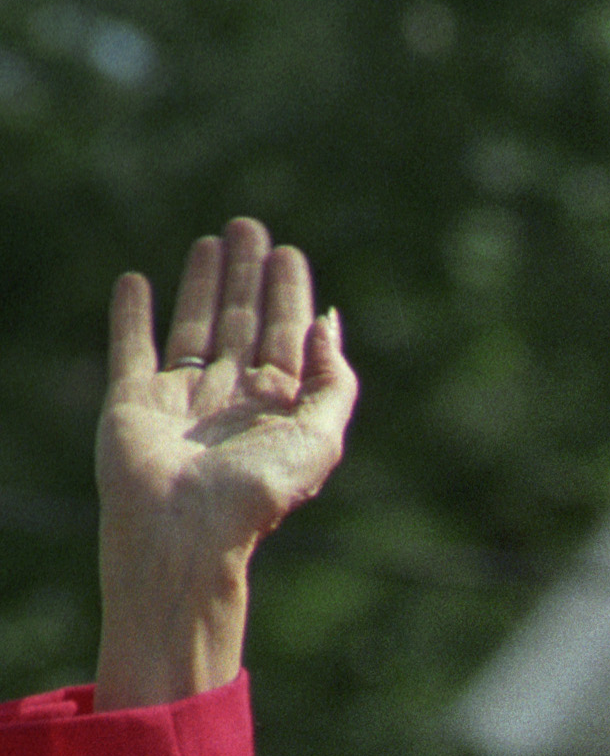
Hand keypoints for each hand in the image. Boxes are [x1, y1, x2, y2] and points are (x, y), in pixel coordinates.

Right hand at [95, 219, 357, 707]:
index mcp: (275, 412)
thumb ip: (332, 383)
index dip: (289, 296)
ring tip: (211, 240)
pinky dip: (132, 314)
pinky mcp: (134, 401)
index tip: (289, 254)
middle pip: (242, 325)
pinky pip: (132, 347)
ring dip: (202, 284)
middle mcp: (230, 402)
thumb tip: (330, 324)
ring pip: (193, 326)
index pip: (286, 341)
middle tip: (250, 227)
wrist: (186, 529)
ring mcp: (181, 400)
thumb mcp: (319, 439)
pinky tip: (136, 281)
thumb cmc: (257, 492)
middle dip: (247, 278)